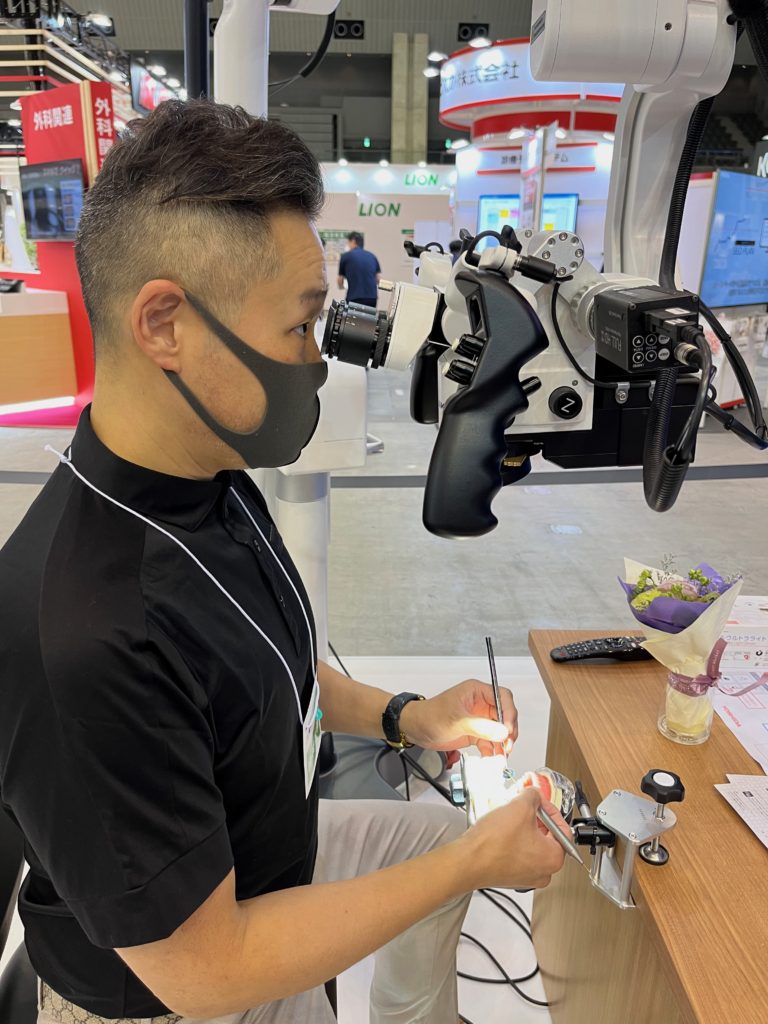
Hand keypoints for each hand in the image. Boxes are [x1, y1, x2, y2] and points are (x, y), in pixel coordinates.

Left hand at [400, 678, 517, 755]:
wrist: (415, 729)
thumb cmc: (430, 716)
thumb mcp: (457, 720)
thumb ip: (481, 726)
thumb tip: (503, 731)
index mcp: (476, 692)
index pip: (503, 697)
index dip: (509, 712)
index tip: (508, 729)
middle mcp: (480, 704)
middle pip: (505, 715)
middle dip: (508, 731)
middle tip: (507, 745)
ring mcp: (479, 719)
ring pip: (499, 730)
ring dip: (502, 744)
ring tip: (501, 756)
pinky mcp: (475, 733)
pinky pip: (490, 742)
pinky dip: (493, 751)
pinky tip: (492, 759)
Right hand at [459, 788, 568, 890]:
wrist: (467, 861)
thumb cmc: (494, 844)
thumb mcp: (520, 807)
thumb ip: (533, 796)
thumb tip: (535, 794)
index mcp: (554, 858)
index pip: (563, 829)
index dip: (550, 810)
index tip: (540, 802)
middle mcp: (543, 872)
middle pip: (547, 838)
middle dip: (535, 818)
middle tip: (525, 807)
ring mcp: (526, 877)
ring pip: (531, 846)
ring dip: (523, 828)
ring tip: (510, 817)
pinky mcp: (510, 876)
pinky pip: (518, 854)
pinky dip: (512, 841)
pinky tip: (501, 831)